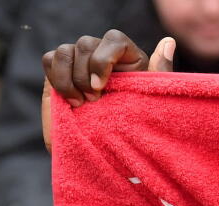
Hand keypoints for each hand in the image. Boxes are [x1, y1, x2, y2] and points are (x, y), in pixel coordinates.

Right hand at [41, 31, 175, 147]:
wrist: (107, 153)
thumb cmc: (135, 129)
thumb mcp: (152, 102)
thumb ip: (161, 72)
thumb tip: (169, 41)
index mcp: (128, 59)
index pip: (114, 38)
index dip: (103, 59)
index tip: (101, 86)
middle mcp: (103, 55)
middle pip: (85, 43)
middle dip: (85, 76)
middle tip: (94, 102)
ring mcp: (79, 62)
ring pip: (65, 50)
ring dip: (70, 79)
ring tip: (81, 103)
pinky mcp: (59, 71)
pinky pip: (49, 59)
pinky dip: (57, 79)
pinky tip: (69, 99)